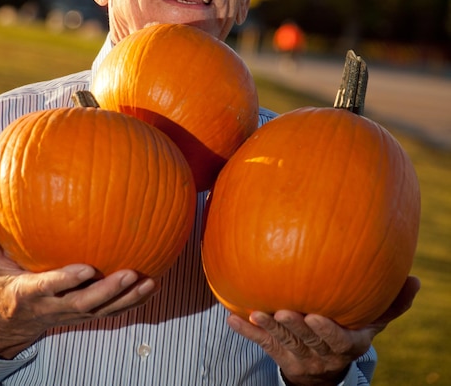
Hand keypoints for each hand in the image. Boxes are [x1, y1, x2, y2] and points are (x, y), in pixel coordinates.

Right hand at [0, 213, 158, 358]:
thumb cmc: (3, 286)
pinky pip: (112, 311)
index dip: (68, 280)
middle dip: (108, 290)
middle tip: (130, 273)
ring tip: (150, 282)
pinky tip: (153, 285)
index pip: (51, 288)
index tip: (87, 268)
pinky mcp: (86, 314)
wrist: (11, 322)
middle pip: (86, 303)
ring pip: (104, 310)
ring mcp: (73, 313)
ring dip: (128, 298)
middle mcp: (56, 306)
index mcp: (32, 293)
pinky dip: (133, 301)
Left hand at [227, 276, 420, 385]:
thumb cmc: (350, 330)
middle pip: (307, 341)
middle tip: (283, 310)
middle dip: (294, 326)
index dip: (326, 330)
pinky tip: (231, 317)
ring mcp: (297, 355)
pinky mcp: (278, 353)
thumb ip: (392, 303)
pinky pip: (260, 344)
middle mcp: (321, 352)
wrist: (324, 368)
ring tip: (255, 312)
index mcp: (346, 343)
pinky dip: (245, 332)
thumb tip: (416, 279)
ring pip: (281, 343)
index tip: (315, 314)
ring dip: (267, 328)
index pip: (337, 340)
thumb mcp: (374, 322)